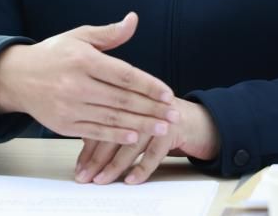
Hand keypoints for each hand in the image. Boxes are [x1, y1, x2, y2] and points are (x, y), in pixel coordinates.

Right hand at [0, 12, 177, 143]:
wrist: (16, 77)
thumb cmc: (53, 54)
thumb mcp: (79, 36)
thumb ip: (109, 33)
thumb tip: (133, 20)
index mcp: (83, 60)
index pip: (123, 74)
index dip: (148, 85)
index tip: (168, 93)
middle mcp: (75, 84)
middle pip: (121, 99)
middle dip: (151, 108)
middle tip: (173, 114)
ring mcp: (68, 107)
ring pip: (111, 118)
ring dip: (140, 125)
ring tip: (163, 127)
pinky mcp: (63, 125)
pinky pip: (95, 132)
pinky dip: (116, 136)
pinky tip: (135, 138)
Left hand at [74, 98, 219, 184]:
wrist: (199, 120)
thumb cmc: (162, 122)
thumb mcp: (137, 122)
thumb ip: (114, 129)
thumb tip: (85, 152)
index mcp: (129, 99)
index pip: (102, 122)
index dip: (88, 146)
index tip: (79, 166)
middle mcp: (142, 104)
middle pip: (113, 132)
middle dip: (96, 157)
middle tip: (84, 176)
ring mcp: (158, 117)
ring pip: (131, 143)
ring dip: (114, 165)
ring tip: (101, 179)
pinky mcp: (174, 129)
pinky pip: (154, 153)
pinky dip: (141, 168)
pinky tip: (130, 180)